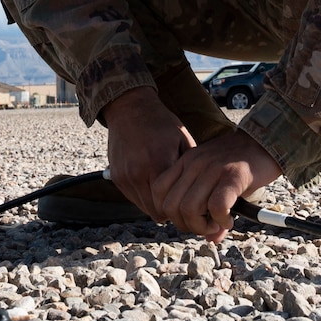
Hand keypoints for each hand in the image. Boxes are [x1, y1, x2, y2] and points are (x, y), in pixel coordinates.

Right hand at [100, 87, 191, 222]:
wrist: (129, 108)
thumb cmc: (160, 122)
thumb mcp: (182, 139)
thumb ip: (189, 167)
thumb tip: (204, 190)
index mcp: (158, 162)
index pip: (172, 202)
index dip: (184, 207)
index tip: (192, 205)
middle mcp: (138, 173)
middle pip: (157, 211)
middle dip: (171, 211)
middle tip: (183, 205)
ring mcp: (125, 176)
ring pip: (144, 207)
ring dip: (157, 205)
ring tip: (169, 196)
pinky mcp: (117, 177)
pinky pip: (133, 198)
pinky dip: (144, 197)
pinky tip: (154, 186)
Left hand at [150, 130, 280, 241]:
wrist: (266, 141)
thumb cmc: (241, 164)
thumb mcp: (217, 180)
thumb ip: (208, 207)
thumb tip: (211, 238)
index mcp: (186, 161)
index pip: (158, 190)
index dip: (168, 212)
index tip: (188, 219)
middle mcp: (194, 164)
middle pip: (171, 206)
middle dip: (186, 225)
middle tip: (206, 225)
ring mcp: (212, 169)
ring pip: (189, 209)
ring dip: (203, 225)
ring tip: (218, 223)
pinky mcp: (232, 176)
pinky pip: (216, 206)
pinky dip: (221, 220)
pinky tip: (230, 220)